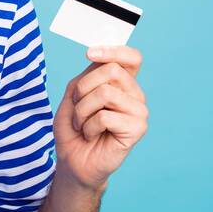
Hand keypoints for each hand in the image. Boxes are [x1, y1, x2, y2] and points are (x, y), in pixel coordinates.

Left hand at [53, 44, 147, 191]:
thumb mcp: (74, 95)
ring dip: (82, 110)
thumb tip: (102, 58)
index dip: (113, 50)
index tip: (89, 54)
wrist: (73, 161)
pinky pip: (105, 117)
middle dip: (83, 88)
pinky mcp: (138, 129)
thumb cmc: (74, 129)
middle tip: (78, 108)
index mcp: (123, 84)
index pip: (131, 57)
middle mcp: (135, 95)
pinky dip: (88, 126)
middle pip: (112, 70)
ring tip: (83, 124)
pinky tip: (91, 135)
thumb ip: (88, 75)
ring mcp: (139, 111)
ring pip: (106, 93)